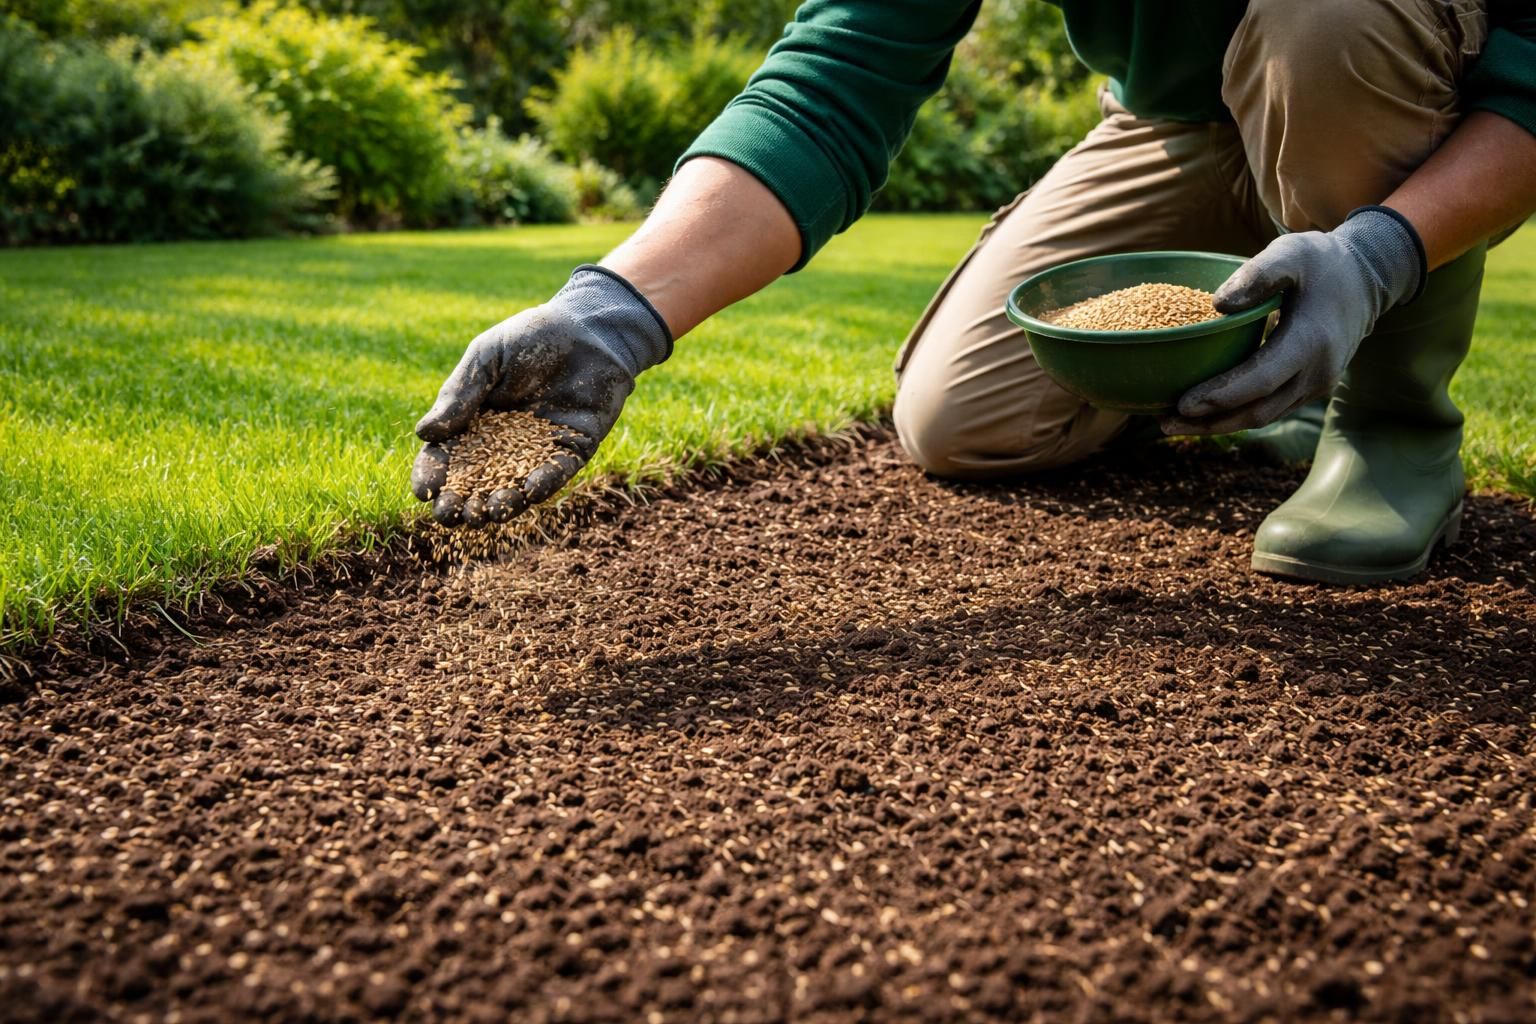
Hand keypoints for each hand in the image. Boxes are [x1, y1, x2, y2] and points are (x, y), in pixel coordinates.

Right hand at [410, 266, 671, 526]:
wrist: (589, 327)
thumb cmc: (531, 336)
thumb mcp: (487, 359)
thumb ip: (460, 395)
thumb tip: (423, 434)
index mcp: (475, 421)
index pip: (447, 456)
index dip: (433, 475)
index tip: (423, 492)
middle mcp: (505, 443)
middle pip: (478, 481)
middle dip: (462, 500)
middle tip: (451, 515)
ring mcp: (540, 449)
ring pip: (516, 486)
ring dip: (501, 503)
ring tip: (486, 513)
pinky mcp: (574, 449)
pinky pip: (557, 473)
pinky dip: (542, 484)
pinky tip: (528, 492)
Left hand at [1163, 207, 1424, 434]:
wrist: (1367, 279)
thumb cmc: (1321, 262)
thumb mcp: (1290, 253)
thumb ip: (1257, 274)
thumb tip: (1217, 304)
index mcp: (1311, 341)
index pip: (1260, 381)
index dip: (1220, 396)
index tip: (1181, 405)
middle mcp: (1317, 372)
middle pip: (1257, 411)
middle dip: (1209, 421)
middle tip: (1164, 423)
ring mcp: (1317, 386)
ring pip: (1263, 416)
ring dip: (1219, 425)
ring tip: (1174, 424)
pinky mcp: (1311, 389)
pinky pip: (1271, 410)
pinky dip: (1237, 415)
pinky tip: (1204, 414)